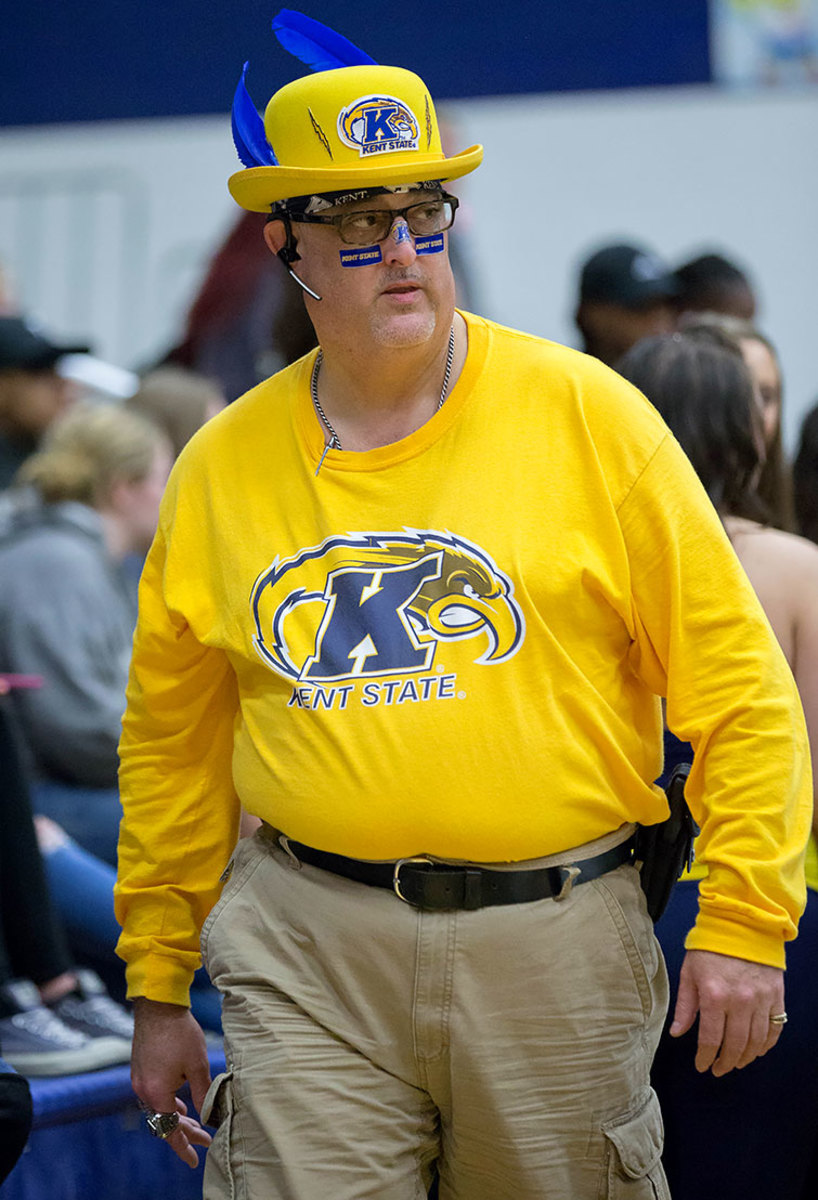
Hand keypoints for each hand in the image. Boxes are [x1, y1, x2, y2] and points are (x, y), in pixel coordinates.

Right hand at [131, 997, 212, 1167]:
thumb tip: (208, 1116)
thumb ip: (202, 1094)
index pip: (170, 1130)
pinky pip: (154, 1094)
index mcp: (156, 1093)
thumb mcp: (197, 1065)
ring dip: (177, 1116)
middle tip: (205, 1139)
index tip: (195, 1159)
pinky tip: (180, 1102)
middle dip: (185, 1131)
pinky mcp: (140, 1069)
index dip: (183, 1147)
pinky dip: (169, 1102)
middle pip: (164, 1120)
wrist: (158, 1004)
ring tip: (196, 1123)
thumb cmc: (180, 1033)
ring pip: (159, 1107)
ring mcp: (139, 1079)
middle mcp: (143, 1090)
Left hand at [670, 949, 784, 1075]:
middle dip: (725, 1063)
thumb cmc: (710, 948)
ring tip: (736, 1063)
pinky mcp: (776, 996)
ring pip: (756, 1042)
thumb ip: (685, 1006)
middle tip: (719, 1070)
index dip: (705, 1057)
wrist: (741, 925)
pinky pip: (775, 1029)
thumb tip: (677, 1034)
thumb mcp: (689, 973)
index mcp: (714, 996)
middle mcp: (740, 1002)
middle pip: (735, 1045)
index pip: (710, 1039)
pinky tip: (757, 1050)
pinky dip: (766, 1044)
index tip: (701, 1066)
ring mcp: (761, 1000)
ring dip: (746, 1057)